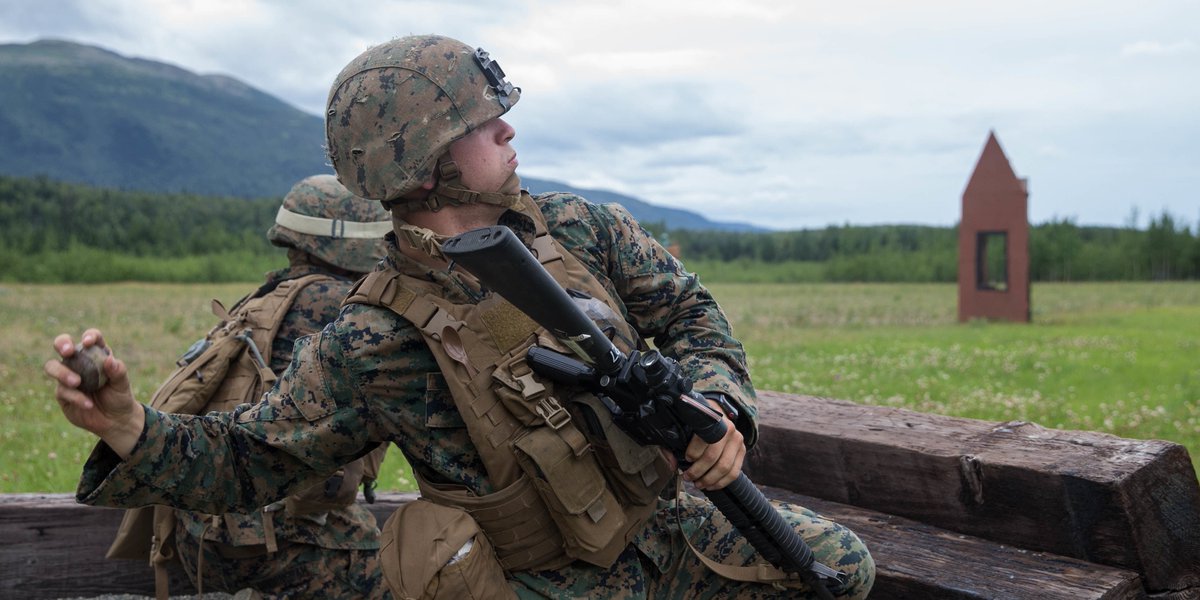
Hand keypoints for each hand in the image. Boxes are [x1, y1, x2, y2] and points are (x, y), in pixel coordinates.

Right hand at [44, 328, 143, 457]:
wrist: (115, 421)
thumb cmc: (120, 397)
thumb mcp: (123, 384)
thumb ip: (118, 371)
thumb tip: (109, 360)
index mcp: (96, 355)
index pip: (91, 339)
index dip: (89, 336)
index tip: (89, 342)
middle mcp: (79, 362)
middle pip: (62, 345)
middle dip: (62, 344)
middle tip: (68, 352)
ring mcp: (67, 377)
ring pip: (53, 366)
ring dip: (62, 372)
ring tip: (76, 382)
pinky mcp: (62, 393)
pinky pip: (62, 391)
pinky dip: (75, 397)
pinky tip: (88, 404)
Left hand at [680, 398, 744, 490]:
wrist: (717, 417)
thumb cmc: (697, 424)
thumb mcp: (682, 428)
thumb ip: (674, 444)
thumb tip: (673, 466)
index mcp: (713, 420)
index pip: (703, 440)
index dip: (693, 453)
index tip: (685, 460)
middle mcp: (728, 429)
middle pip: (712, 457)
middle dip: (698, 471)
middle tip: (687, 477)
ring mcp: (737, 440)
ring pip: (724, 467)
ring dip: (709, 480)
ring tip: (697, 484)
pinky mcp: (742, 450)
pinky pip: (734, 472)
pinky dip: (721, 482)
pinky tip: (710, 486)